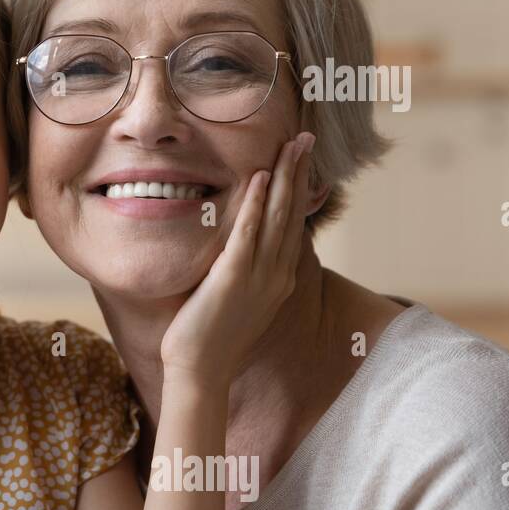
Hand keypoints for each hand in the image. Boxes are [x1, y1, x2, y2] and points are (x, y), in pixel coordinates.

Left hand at [159, 132, 314, 384]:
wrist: (201, 371)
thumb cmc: (211, 337)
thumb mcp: (237, 299)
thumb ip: (243, 271)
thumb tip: (239, 248)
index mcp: (278, 278)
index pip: (292, 224)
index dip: (298, 189)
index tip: (302, 159)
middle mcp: (276, 274)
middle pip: (292, 213)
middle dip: (299, 172)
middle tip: (307, 138)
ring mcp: (258, 277)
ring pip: (276, 217)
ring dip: (284, 178)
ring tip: (291, 145)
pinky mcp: (233, 279)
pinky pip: (246, 235)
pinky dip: (255, 205)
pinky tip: (259, 179)